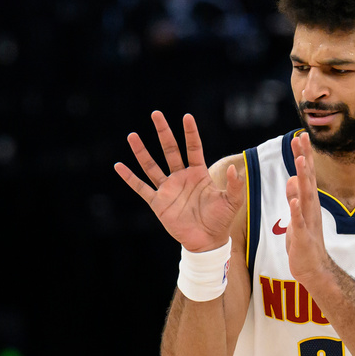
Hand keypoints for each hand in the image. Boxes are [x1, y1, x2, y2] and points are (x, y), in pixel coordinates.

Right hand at [115, 111, 243, 251]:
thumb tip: (235, 169)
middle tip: (156, 114)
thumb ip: (235, 185)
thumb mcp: (232, 201)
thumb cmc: (220, 220)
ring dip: (142, 151)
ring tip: (132, 136)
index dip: (190, 133)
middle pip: (170, 150)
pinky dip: (129, 178)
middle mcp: (181, 177)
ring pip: (152, 166)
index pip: (193, 148)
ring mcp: (168, 189)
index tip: (186, 117)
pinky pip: (141, 188)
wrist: (207, 241)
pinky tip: (119, 166)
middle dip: (163, 132)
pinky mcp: (158, 203)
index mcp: (199, 174)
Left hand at [285, 133, 331, 284]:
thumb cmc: (304, 242)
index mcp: (308, 203)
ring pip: (305, 196)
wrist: (314, 269)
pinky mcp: (302, 237)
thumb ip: (294, 198)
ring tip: (300, 160)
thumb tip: (292, 179)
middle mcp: (310, 208)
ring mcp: (308, 222)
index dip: (303, 155)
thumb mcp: (296, 216)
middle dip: (304, 158)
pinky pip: (299, 222)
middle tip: (302, 137)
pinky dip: (297, 210)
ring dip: (303, 178)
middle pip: (308, 179)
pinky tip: (294, 200)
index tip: (300, 136)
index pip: (306, 175)